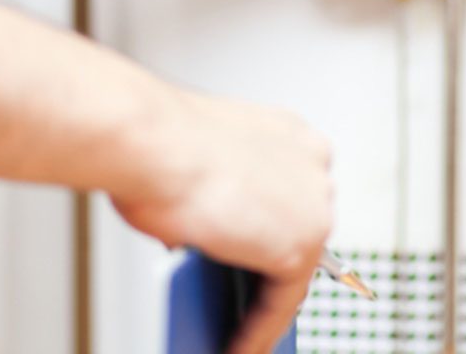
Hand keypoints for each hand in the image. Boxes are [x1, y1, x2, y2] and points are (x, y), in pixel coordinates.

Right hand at [111, 91, 333, 353]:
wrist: (152, 142)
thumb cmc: (159, 142)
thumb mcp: (198, 162)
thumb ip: (218, 195)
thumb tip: (210, 234)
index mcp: (288, 132)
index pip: (289, 192)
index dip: (271, 225)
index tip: (259, 253)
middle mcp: (311, 161)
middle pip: (295, 228)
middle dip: (269, 263)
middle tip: (243, 297)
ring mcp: (313, 203)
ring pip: (292, 269)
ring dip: (262, 302)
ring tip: (238, 329)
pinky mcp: (301, 247)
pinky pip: (282, 303)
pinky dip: (257, 331)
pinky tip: (236, 345)